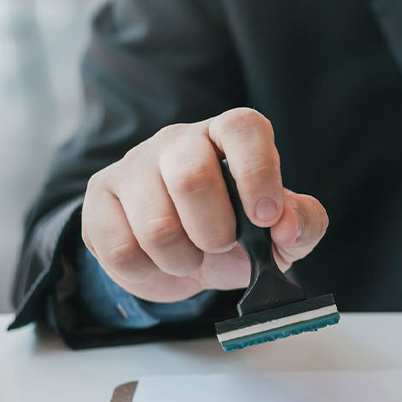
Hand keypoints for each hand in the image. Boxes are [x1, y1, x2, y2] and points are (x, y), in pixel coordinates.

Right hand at [81, 108, 327, 302]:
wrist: (184, 258)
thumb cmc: (239, 233)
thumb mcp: (282, 234)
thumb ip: (301, 223)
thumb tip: (286, 223)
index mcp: (227, 137)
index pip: (243, 128)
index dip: (257, 172)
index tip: (266, 218)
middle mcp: (179, 140)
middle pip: (190, 177)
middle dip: (214, 231)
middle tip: (221, 245)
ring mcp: (134, 165)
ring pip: (155, 223)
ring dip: (182, 260)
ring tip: (190, 257)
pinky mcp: (100, 198)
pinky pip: (121, 249)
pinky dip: (149, 273)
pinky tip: (159, 263)